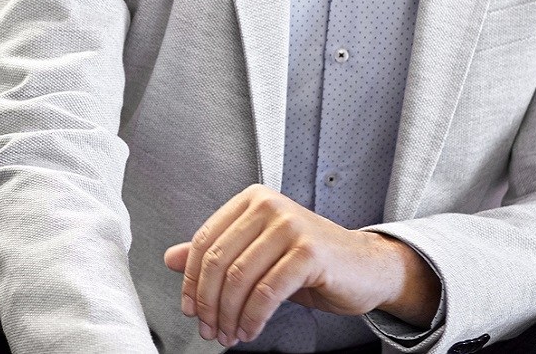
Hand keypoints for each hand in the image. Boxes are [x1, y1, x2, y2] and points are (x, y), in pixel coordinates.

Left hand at [162, 185, 439, 346]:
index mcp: (251, 200)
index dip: (191, 281)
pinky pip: (267, 293)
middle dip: (209, 303)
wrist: (366, 268)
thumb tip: (170, 258)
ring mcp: (290, 226)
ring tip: (230, 334)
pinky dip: (253, 318)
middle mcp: (269, 206)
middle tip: (209, 329)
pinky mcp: (309, 252)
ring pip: (240, 279)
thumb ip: (217, 252)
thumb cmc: (311, 262)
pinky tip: (251, 330)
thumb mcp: (257, 253)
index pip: (205, 242)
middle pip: (218, 261)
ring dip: (230, 315)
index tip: (190, 309)